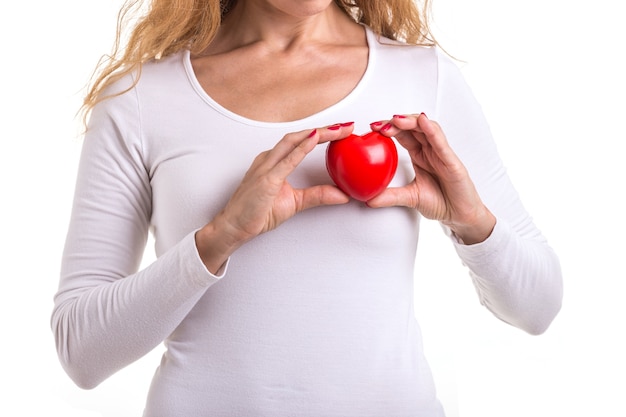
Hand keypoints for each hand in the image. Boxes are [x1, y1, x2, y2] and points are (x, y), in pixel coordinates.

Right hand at [196, 123, 352, 271]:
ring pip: (293, 141)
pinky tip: (315, 139)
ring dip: (317, 133)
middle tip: (347, 126)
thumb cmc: (256, 212)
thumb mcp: (295, 202)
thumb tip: (343, 195)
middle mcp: (269, 159)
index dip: (322, 134)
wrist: (234, 227)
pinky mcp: (266, 179)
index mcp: (273, 161)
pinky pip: (287, 161)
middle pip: (299, 136)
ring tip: (338, 130)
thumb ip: (317, 196)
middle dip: (324, 129)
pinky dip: (302, 148)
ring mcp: (266, 167)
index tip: (342, 131)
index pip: (301, 142)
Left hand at [368, 114, 494, 243]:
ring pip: (427, 129)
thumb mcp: (410, 198)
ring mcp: (442, 154)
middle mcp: (431, 150)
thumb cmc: (441, 202)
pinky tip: (423, 122)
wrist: (460, 216)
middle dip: (396, 122)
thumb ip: (390, 197)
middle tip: (380, 125)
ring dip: (411, 121)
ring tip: (396, 120)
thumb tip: (368, 199)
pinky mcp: (453, 162)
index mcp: (420, 155)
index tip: (372, 128)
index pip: (403, 135)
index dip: (389, 128)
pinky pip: (442, 143)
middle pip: (414, 127)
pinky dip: (432, 131)